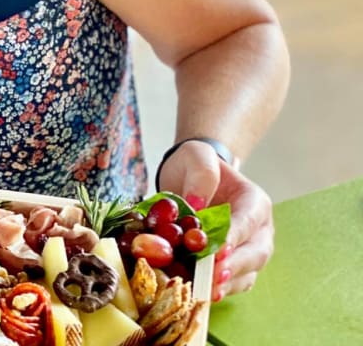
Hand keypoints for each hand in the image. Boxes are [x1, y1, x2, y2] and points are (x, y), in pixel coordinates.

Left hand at [157, 141, 274, 300]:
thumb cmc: (196, 166)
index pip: (248, 222)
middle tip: (213, 275)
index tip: (217, 252)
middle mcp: (258, 229)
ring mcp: (249, 249)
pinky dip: (221, 289)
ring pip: (248, 272)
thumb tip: (197, 204)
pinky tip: (203, 293)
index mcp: (254, 201)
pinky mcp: (236, 264)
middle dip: (235, 266)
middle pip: (256, 252)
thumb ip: (201, 174)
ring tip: (208, 290)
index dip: (234, 238)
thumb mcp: (196, 156)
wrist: (190, 177)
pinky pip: (235, 282)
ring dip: (228, 283)